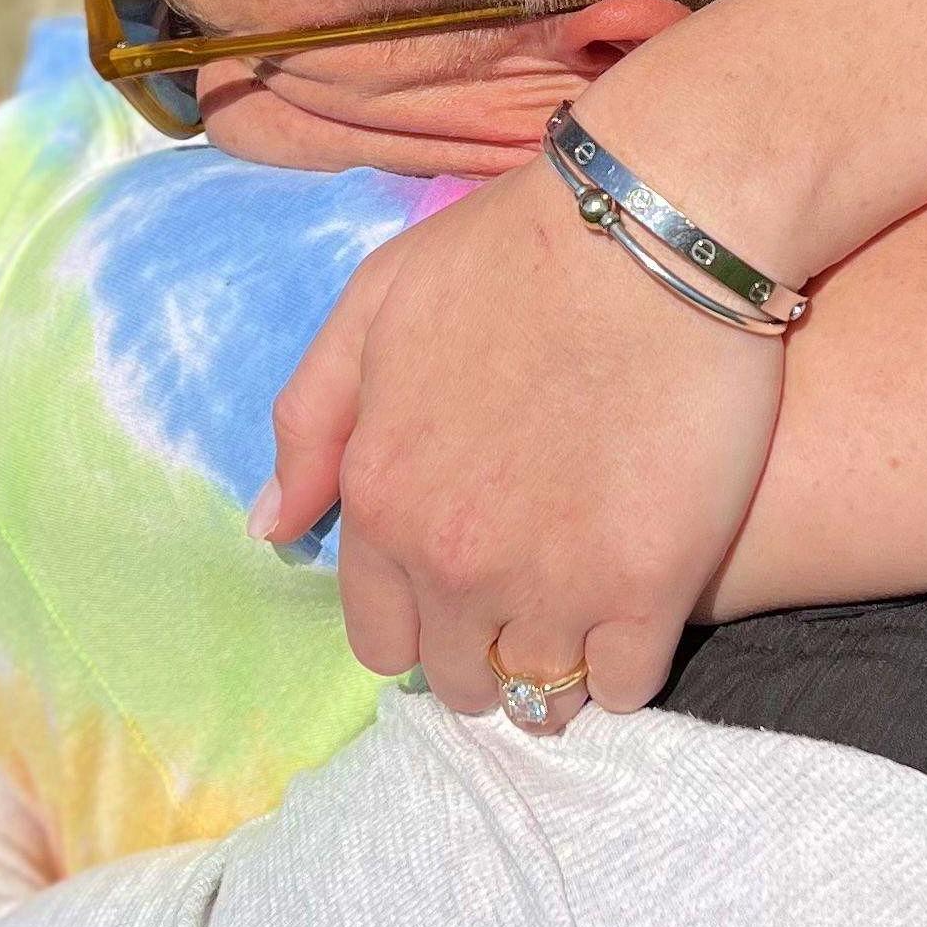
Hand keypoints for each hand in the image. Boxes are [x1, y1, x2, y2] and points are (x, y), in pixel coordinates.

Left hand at [253, 158, 786, 730]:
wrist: (653, 230)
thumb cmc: (511, 251)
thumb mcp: (374, 307)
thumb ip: (313, 421)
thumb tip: (273, 527)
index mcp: (384, 501)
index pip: (379, 635)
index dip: (418, 622)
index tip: (457, 594)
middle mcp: (453, 562)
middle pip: (457, 678)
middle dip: (481, 655)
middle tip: (523, 610)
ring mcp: (552, 583)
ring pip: (538, 695)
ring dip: (553, 674)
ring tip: (582, 627)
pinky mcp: (649, 585)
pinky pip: (624, 684)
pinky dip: (624, 669)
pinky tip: (637, 620)